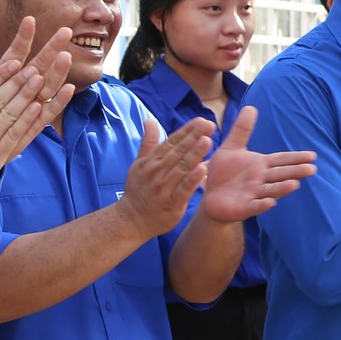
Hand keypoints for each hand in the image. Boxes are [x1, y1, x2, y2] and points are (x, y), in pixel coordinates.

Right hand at [117, 116, 217, 238]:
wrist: (131, 219)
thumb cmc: (139, 189)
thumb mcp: (140, 164)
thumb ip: (148, 142)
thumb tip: (149, 120)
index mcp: (151, 161)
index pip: (171, 142)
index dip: (186, 131)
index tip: (201, 120)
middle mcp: (156, 172)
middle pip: (178, 152)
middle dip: (194, 137)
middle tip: (209, 125)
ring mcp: (163, 187)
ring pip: (181, 168)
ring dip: (194, 154)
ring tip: (207, 141)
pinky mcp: (170, 203)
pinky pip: (183, 189)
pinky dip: (192, 179)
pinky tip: (203, 169)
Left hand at [199, 107, 316, 222]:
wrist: (210, 196)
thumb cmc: (224, 173)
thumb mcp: (231, 148)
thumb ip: (242, 130)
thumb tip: (251, 107)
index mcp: (261, 165)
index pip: (282, 160)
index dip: (296, 158)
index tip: (312, 156)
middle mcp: (261, 179)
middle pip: (280, 174)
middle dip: (295, 172)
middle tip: (312, 169)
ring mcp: (254, 194)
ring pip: (271, 190)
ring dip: (282, 188)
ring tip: (295, 185)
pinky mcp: (243, 207)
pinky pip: (254, 206)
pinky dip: (262, 205)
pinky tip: (271, 203)